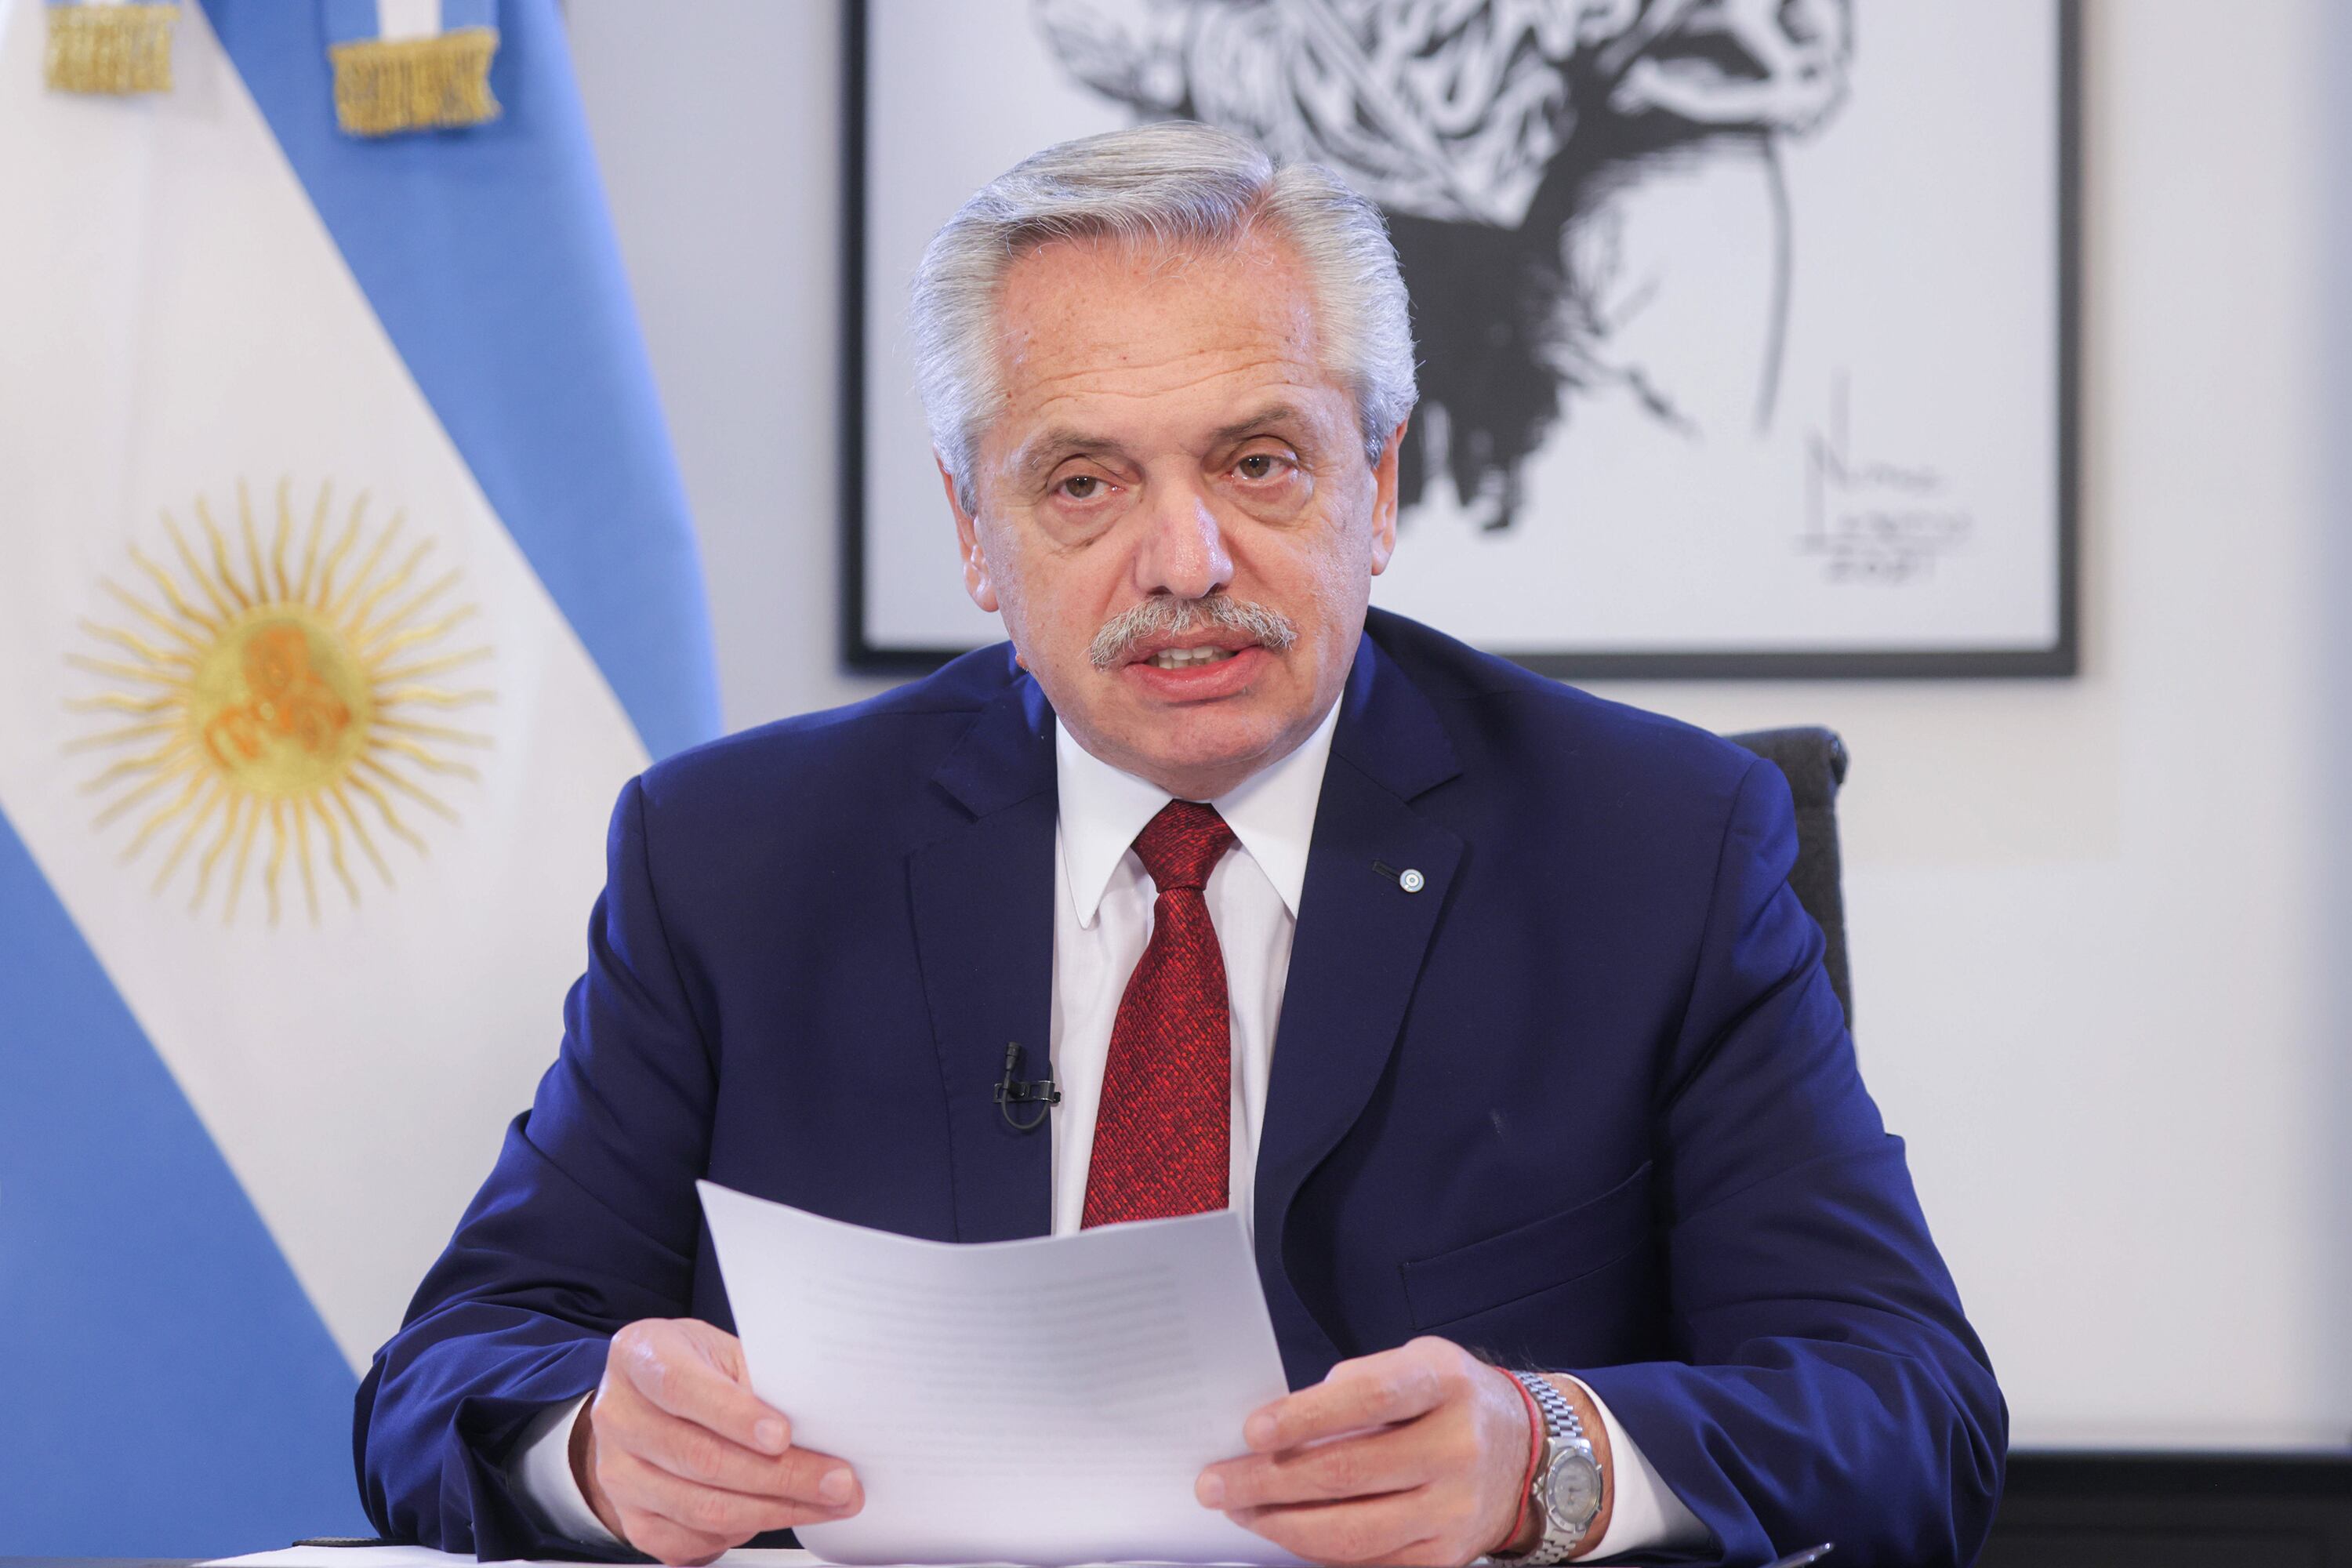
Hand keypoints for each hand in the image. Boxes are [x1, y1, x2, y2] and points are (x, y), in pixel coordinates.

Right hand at [573, 1317, 863, 1564]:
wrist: (646, 1401)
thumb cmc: (696, 1367)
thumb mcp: (723, 1350)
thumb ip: (758, 1377)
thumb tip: (819, 1415)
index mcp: (640, 1356)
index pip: (682, 1388)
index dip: (735, 1415)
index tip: (784, 1435)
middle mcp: (619, 1417)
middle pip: (701, 1458)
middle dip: (781, 1475)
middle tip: (838, 1481)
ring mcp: (619, 1474)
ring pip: (702, 1507)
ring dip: (776, 1510)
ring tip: (827, 1502)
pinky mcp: (632, 1518)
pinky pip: (692, 1539)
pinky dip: (743, 1533)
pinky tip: (779, 1513)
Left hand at [1195, 1336, 1554, 1565]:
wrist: (1526, 1454)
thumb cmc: (1450, 1401)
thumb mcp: (1416, 1364)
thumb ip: (1357, 1385)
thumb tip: (1279, 1425)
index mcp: (1444, 1385)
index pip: (1369, 1399)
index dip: (1306, 1415)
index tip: (1252, 1430)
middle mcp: (1456, 1449)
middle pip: (1348, 1472)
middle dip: (1267, 1481)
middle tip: (1216, 1482)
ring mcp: (1453, 1510)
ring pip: (1352, 1531)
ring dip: (1281, 1524)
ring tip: (1240, 1510)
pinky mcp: (1445, 1556)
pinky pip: (1367, 1561)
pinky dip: (1316, 1550)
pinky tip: (1284, 1532)